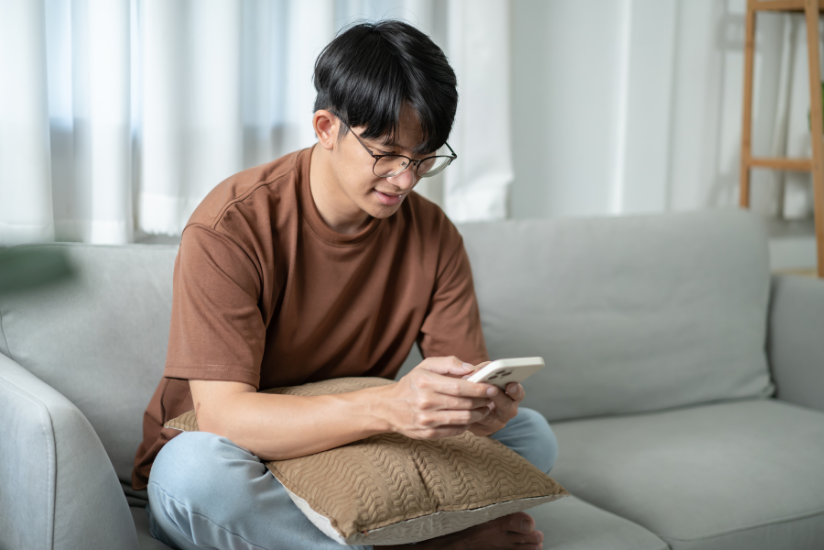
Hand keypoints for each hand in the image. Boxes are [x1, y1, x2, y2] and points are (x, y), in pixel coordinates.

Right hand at [377, 356, 497, 439]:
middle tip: (492, 397)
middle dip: (482, 401)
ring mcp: (427, 420)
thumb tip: (471, 368)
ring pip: (463, 419)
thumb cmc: (411, 385)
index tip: (491, 387)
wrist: (388, 408)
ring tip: (485, 408)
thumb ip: (449, 363)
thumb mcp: (425, 366)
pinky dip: (467, 424)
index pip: (459, 387)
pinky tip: (470, 417)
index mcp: (425, 382)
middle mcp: (425, 402)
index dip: (478, 388)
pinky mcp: (428, 434)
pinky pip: (455, 430)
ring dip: (479, 414)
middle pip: (463, 403)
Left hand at [463, 361, 525, 436]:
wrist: (469, 407)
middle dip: (498, 396)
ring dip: (479, 406)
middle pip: (506, 406)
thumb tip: (476, 370)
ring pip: (488, 417)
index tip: (511, 384)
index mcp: (511, 396)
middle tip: (491, 389)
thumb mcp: (484, 376)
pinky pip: (475, 424)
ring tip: (470, 396)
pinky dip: (468, 414)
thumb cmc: (479, 386)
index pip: (518, 394)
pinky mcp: (482, 430)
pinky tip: (460, 406)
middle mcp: (507, 411)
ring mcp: (496, 423)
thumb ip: (483, 370)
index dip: (516, 390)